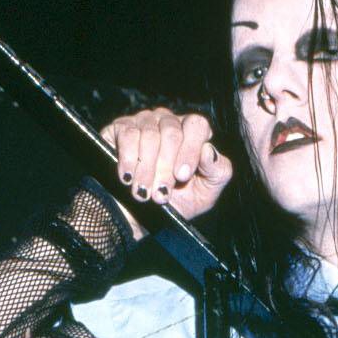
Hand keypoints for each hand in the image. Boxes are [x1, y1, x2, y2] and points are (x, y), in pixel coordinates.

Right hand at [106, 102, 233, 223]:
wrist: (138, 217)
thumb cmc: (175, 203)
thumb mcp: (204, 194)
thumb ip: (217, 172)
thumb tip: (209, 150)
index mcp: (192, 133)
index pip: (197, 125)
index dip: (190, 150)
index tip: (182, 176)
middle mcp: (169, 122)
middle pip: (172, 132)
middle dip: (166, 168)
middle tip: (160, 194)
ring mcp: (144, 121)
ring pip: (150, 135)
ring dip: (147, 170)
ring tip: (143, 193)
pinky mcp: (121, 127)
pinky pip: (128, 135)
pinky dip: (129, 160)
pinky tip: (128, 178)